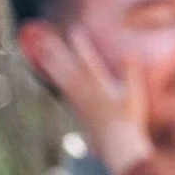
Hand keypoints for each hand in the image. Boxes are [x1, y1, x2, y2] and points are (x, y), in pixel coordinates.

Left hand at [27, 25, 153, 174]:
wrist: (116, 145)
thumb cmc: (129, 120)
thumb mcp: (134, 94)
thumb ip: (131, 72)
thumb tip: (132, 52)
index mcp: (99, 84)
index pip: (86, 58)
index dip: (80, 42)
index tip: (75, 29)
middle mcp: (84, 90)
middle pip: (66, 65)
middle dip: (56, 49)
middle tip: (45, 36)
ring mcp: (78, 100)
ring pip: (60, 76)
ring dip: (50, 62)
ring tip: (40, 51)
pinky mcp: (76, 110)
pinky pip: (62, 90)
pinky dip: (55, 79)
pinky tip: (51, 74)